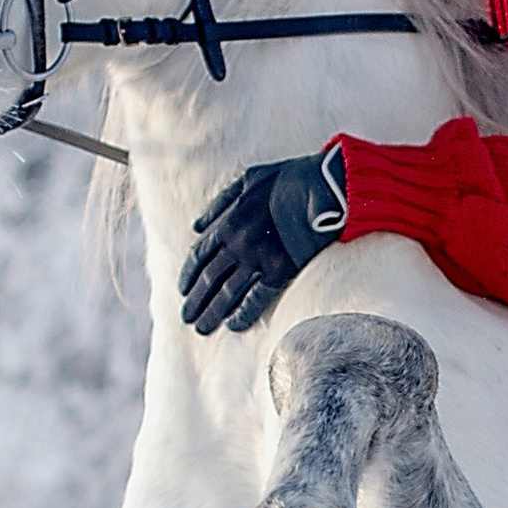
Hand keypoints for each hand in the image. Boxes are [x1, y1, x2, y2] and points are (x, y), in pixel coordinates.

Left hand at [179, 150, 346, 335]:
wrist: (324, 186)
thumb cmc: (290, 179)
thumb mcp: (248, 180)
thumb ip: (220, 203)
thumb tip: (197, 226)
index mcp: (228, 222)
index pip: (199, 256)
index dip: (189, 276)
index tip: (184, 290)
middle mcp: (237, 244)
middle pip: (208, 279)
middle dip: (196, 300)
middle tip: (187, 317)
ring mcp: (257, 259)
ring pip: (227, 292)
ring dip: (212, 312)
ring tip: (202, 328)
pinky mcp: (280, 271)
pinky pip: (256, 298)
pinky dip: (243, 314)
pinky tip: (233, 326)